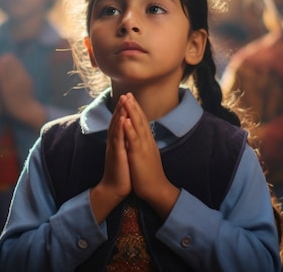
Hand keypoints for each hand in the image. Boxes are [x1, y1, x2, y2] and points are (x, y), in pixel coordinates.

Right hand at [91, 95, 131, 222]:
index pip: (120, 123)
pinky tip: (123, 119)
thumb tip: (128, 136)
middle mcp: (114, 143)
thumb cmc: (121, 173)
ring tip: (123, 101)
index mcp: (117, 143)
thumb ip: (124, 144)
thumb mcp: (124, 155)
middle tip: (125, 94)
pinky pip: (118, 140)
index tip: (129, 99)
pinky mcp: (116, 155)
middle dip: (121, 107)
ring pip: (116, 127)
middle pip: (117, 121)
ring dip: (119, 113)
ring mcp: (114, 148)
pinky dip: (120, 128)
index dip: (124, 110)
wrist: (114, 190)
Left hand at [121, 93, 178, 217]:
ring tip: (126, 99)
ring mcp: (144, 147)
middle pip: (140, 120)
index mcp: (147, 141)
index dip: (136, 109)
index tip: (130, 98)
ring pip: (138, 126)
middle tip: (128, 92)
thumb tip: (139, 137)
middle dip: (133, 105)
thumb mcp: (146, 155)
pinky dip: (130, 129)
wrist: (156, 189)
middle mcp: (147, 141)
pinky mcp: (140, 155)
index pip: (142, 122)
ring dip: (132, 112)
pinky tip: (126, 119)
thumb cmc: (149, 174)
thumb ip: (143, 145)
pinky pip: (134, 140)